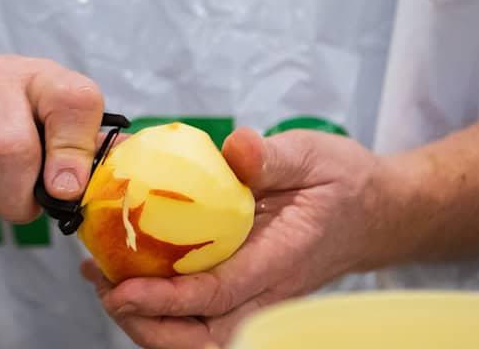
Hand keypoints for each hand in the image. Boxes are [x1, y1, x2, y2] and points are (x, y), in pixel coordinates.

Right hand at [0, 55, 103, 220]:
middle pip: (10, 149)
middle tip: (18, 208)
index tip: (64, 190)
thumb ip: (82, 152)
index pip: (74, 104)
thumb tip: (121, 184)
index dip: (73, 155)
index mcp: (45, 77)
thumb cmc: (3, 119)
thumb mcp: (48, 124)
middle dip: (15, 200)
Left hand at [82, 128, 406, 347]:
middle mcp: (269, 291)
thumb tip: (235, 148)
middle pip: (204, 337)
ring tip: (104, 282)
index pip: (221, 294)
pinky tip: (128, 275)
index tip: (123, 290)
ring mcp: (259, 299)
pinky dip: (162, 307)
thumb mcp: (312, 155)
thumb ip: (272, 157)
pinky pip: (202, 316)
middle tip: (105, 288)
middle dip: (149, 325)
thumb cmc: (343, 181)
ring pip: (200, 336)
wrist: (374, 212)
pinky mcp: (247, 293)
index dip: (169, 299)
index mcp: (284, 258)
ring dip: (149, 320)